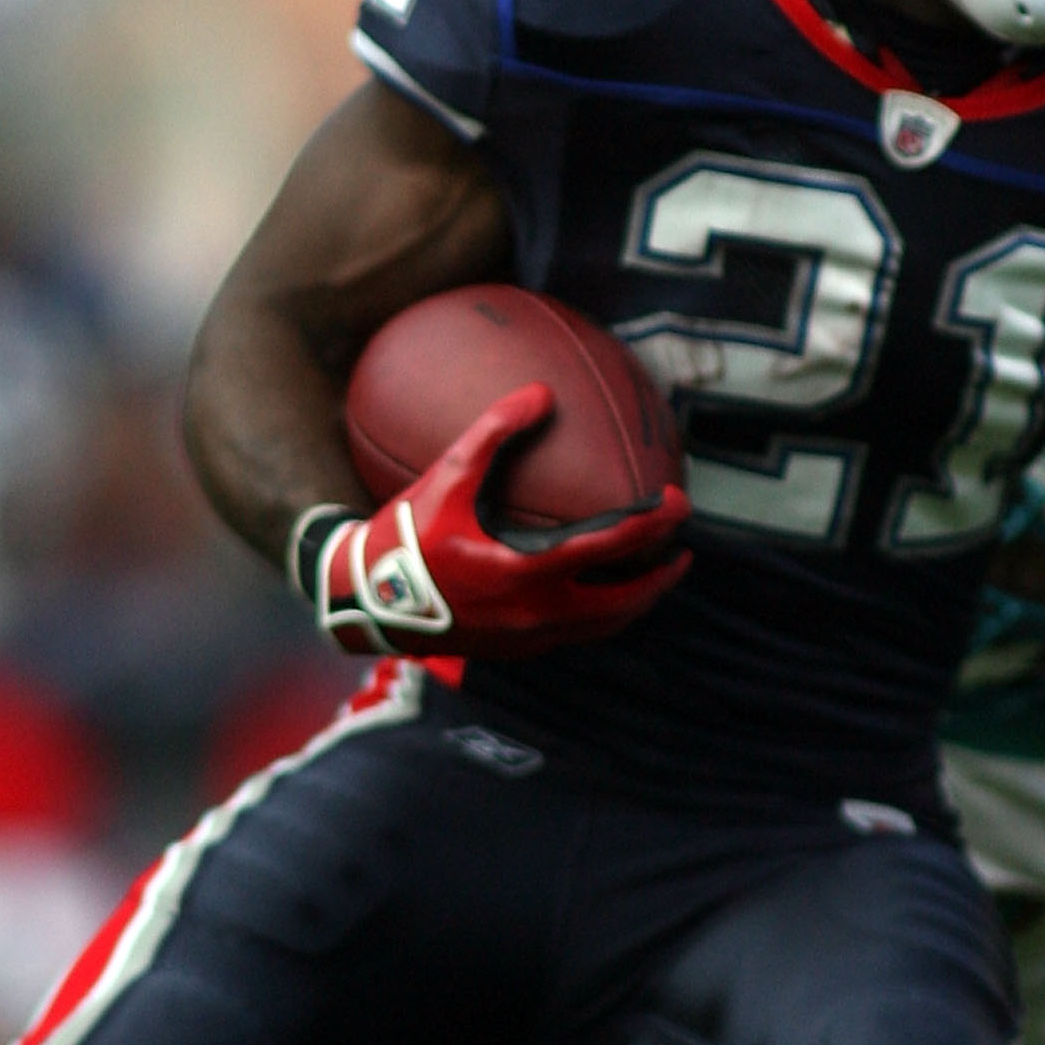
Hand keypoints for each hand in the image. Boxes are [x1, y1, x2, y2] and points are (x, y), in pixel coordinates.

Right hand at [311, 384, 690, 658]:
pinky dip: (601, 614)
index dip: (653, 525)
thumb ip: (493, 432)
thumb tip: (539, 392)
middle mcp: (536, 615)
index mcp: (527, 574)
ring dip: (634, 602)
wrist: (363, 602)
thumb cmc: (404, 537)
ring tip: (652, 576)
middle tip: (681, 549)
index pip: (610, 548)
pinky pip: (575, 634)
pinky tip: (599, 592)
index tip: (679, 502)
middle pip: (623, 603)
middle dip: (660, 578)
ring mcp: (528, 640)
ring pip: (603, 627)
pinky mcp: (515, 652)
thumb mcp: (445, 477)